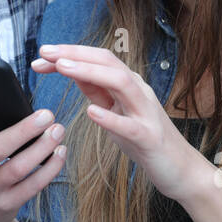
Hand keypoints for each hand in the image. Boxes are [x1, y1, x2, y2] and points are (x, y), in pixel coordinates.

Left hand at [33, 44, 197, 202]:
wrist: (180, 169)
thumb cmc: (144, 138)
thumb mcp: (116, 109)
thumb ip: (97, 90)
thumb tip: (72, 70)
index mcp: (129, 84)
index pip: (98, 59)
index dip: (69, 53)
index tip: (42, 54)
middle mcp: (138, 91)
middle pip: (108, 61)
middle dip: (75, 54)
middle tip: (45, 52)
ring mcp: (146, 113)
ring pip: (121, 83)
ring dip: (89, 72)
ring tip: (62, 68)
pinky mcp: (150, 138)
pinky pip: (129, 125)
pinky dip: (110, 117)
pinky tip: (92, 112)